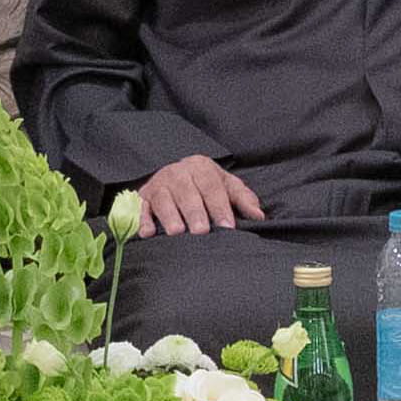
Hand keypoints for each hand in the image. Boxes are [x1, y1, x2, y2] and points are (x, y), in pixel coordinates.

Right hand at [140, 155, 267, 234]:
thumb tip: (258, 216)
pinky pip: (142, 208)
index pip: (212, 186)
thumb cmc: (205, 185)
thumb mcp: (226, 186)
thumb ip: (242, 199)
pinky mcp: (144, 197)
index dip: (220, 206)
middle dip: (195, 212)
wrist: (175, 175)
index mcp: (201, 167)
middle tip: (202, 232)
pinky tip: (148, 233)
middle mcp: (178, 172)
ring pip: (164, 199)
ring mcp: (159, 184)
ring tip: (177, 232)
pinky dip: (144, 220)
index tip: (228, 226)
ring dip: (170, 216)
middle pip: (187, 192)